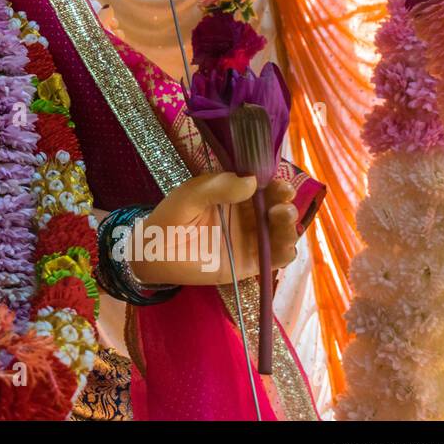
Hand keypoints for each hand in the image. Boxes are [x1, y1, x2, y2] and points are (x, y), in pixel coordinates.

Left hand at [129, 173, 298, 287]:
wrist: (155, 252)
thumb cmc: (171, 217)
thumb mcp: (191, 195)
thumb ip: (219, 187)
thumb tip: (252, 181)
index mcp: (235, 193)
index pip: (262, 185)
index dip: (274, 184)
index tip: (278, 184)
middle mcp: (247, 215)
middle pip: (276, 208)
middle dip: (285, 204)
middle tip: (282, 205)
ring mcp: (250, 239)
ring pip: (279, 232)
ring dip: (288, 226)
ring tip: (283, 220)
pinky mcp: (249, 263)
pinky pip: (273, 259)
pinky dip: (285, 253)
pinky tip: (285, 248)